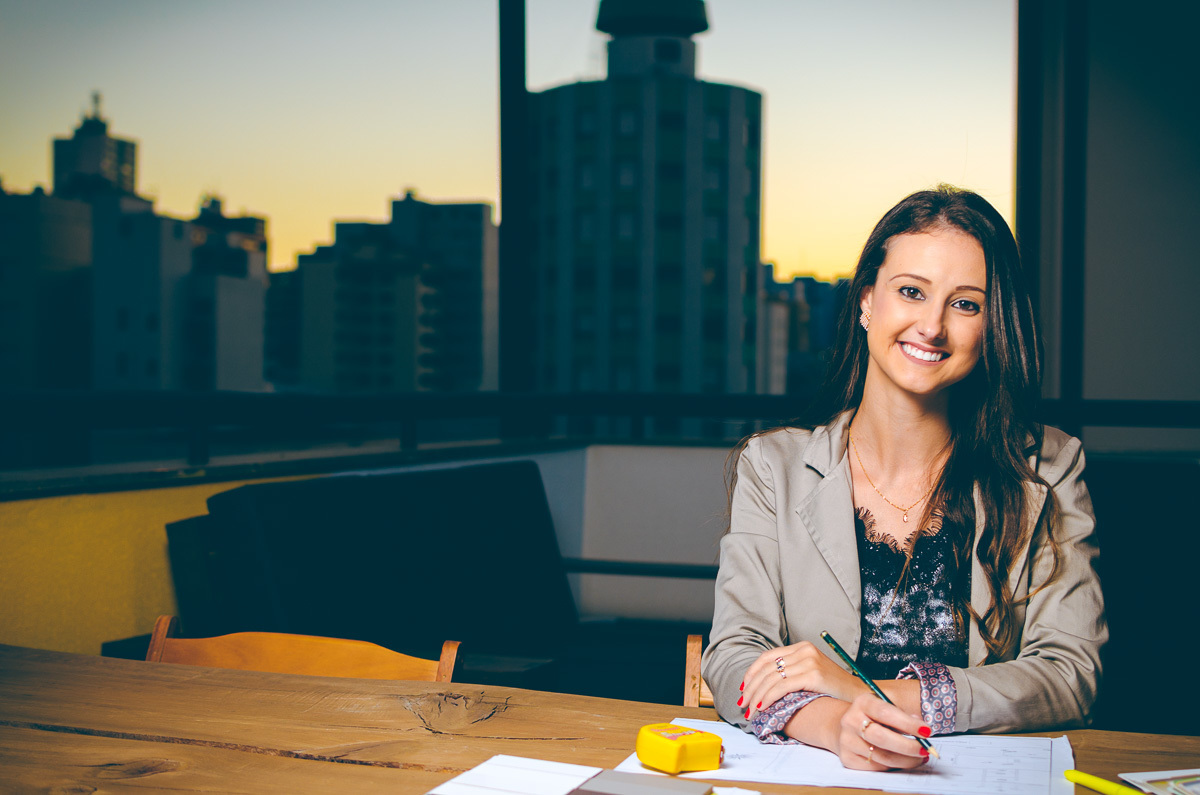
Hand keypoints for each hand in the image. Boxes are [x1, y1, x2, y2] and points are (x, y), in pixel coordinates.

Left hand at [738, 641, 869, 721]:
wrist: (860, 696)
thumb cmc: (835, 690)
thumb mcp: (811, 674)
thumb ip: (791, 673)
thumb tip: (762, 686)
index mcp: (802, 647)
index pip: (767, 657)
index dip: (752, 673)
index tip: (743, 689)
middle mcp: (804, 650)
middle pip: (766, 668)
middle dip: (751, 688)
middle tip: (743, 705)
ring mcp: (809, 661)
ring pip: (771, 678)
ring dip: (756, 696)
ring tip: (750, 711)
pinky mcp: (813, 675)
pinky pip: (782, 686)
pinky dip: (768, 697)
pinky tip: (763, 707)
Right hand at [835, 692, 929, 770]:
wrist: (844, 727)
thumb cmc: (872, 716)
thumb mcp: (885, 707)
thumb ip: (902, 716)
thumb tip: (922, 730)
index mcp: (862, 703)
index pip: (885, 712)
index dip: (907, 723)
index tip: (926, 731)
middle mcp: (851, 721)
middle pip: (881, 737)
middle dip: (908, 746)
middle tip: (925, 749)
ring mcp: (847, 741)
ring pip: (882, 757)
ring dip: (906, 760)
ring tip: (919, 758)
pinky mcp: (848, 758)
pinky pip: (876, 767)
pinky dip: (894, 766)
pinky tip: (902, 761)